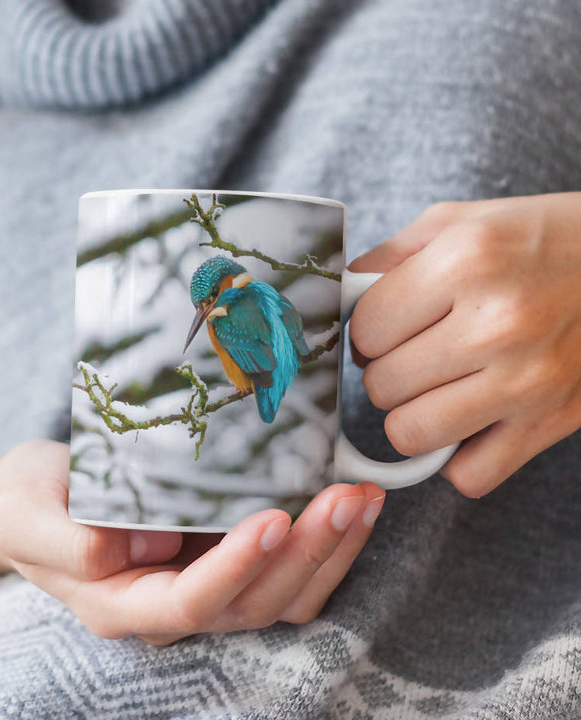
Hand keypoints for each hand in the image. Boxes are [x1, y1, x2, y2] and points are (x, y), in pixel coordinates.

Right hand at [0, 440, 384, 645]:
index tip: (272, 517)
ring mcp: (205, 585)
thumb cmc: (29, 501)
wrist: (39, 497)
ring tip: (363, 498)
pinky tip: (348, 502)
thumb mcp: (25, 513)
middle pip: (254, 603)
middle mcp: (172, 606)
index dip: (236, 568)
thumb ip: (64, 539)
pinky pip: (287, 571)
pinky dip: (324, 543)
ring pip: (284, 596)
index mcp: (121, 604)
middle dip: (306, 554)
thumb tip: (130, 546)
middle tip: (344, 497)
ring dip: (330, 551)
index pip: (189, 603)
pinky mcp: (224, 560)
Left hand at [349, 193, 580, 496]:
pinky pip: (468, 475)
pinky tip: (470, 422)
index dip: (367, 331)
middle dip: (387, 371)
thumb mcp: (464, 221)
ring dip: (412, 416)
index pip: (365, 329)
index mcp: (467, 261)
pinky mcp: (550, 424)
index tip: (387, 327)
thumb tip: (340, 295)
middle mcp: (496, 323)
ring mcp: (526, 381)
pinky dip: (459, 457)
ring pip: (409, 434)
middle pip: (380, 386)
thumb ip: (392, 255)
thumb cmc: (544, 240)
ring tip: (436, 388)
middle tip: (415, 354)